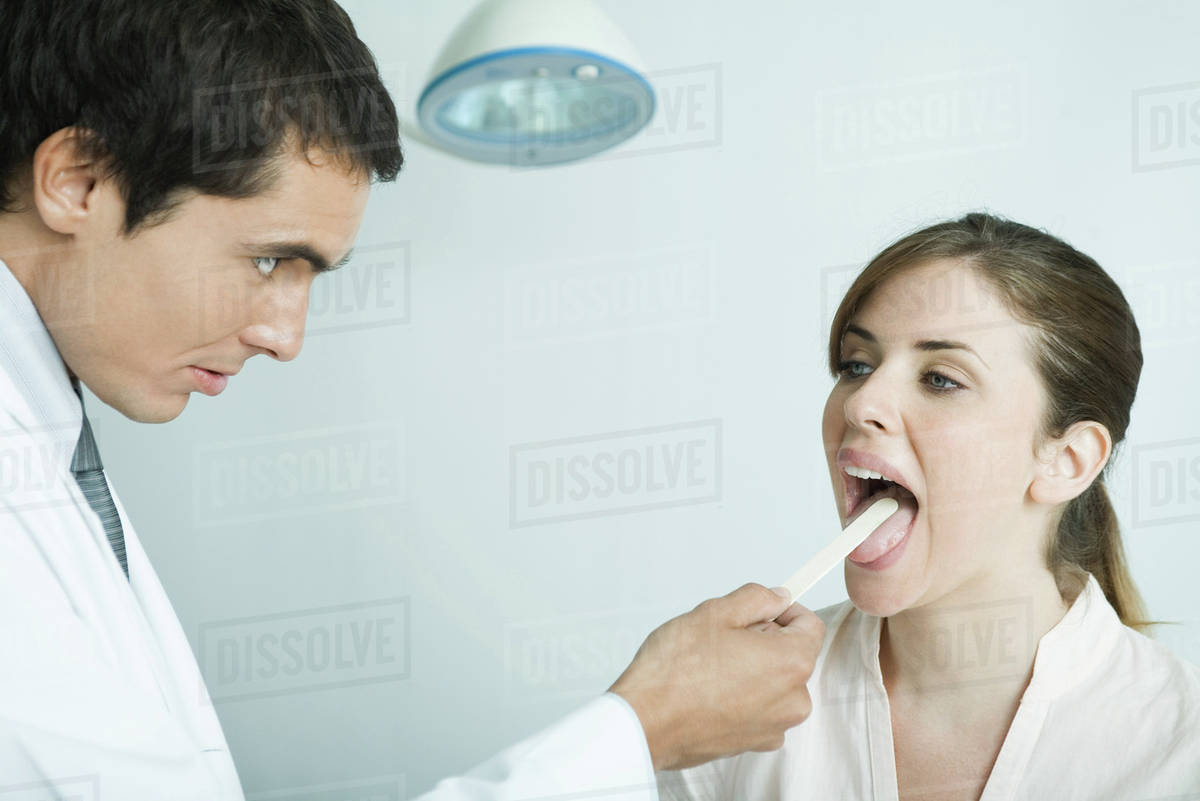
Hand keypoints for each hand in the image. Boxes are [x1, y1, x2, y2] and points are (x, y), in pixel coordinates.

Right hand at [607, 583, 824, 771]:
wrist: (645, 723)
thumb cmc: (675, 671)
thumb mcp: (716, 612)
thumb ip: (757, 598)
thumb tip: (777, 598)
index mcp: (791, 663)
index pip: (811, 626)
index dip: (786, 610)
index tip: (763, 609)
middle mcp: (793, 700)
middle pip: (791, 655)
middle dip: (764, 640)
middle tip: (724, 637)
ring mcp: (775, 727)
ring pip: (774, 683)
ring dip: (752, 669)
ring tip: (711, 666)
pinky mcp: (754, 743)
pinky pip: (759, 709)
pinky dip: (742, 697)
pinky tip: (709, 690)